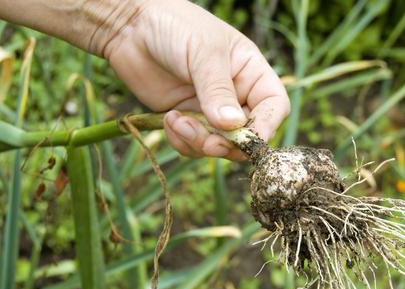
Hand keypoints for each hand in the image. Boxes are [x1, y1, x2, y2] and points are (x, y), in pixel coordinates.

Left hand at [103, 0, 289, 160]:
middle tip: (208, 143)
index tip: (247, 139)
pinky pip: (194, 145)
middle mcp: (235, 94)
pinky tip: (168, 119)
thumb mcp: (202, 53)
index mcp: (251, 72)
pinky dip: (182, 141)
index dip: (266, 127)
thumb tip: (233, 126)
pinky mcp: (187, 119)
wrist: (129, 26)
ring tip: (177, 122)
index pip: (274, 107)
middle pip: (248, 135)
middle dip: (228, 144)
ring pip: (220, 145)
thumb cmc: (175, 26)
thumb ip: (217, 90)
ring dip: (199, 143)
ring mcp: (211, 110)